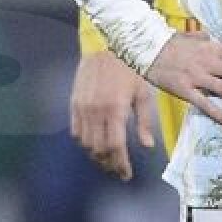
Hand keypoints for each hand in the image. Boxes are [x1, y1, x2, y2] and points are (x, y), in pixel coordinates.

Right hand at [70, 49, 156, 182]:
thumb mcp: (143, 94)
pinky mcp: (74, 103)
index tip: (126, 175)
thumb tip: (148, 145)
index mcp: (115, 109)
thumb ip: (143, 122)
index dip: (120, 165)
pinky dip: (84, 142)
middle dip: (109, 164)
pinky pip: (75, 131)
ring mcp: (82, 108)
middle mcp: (96, 111)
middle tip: (118, 169)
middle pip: (99, 149)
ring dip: (96, 155)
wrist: (106, 46)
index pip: (116, 147)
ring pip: (86, 143)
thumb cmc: (130, 69)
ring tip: (108, 159)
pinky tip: (94, 144)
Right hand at [145, 32, 221, 125]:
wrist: (146, 50)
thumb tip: (207, 35)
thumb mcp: (187, 37)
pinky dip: (217, 113)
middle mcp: (208, 62)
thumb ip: (200, 38)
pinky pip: (204, 103)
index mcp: (211, 48)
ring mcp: (198, 77)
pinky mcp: (186, 90)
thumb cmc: (167, 44)